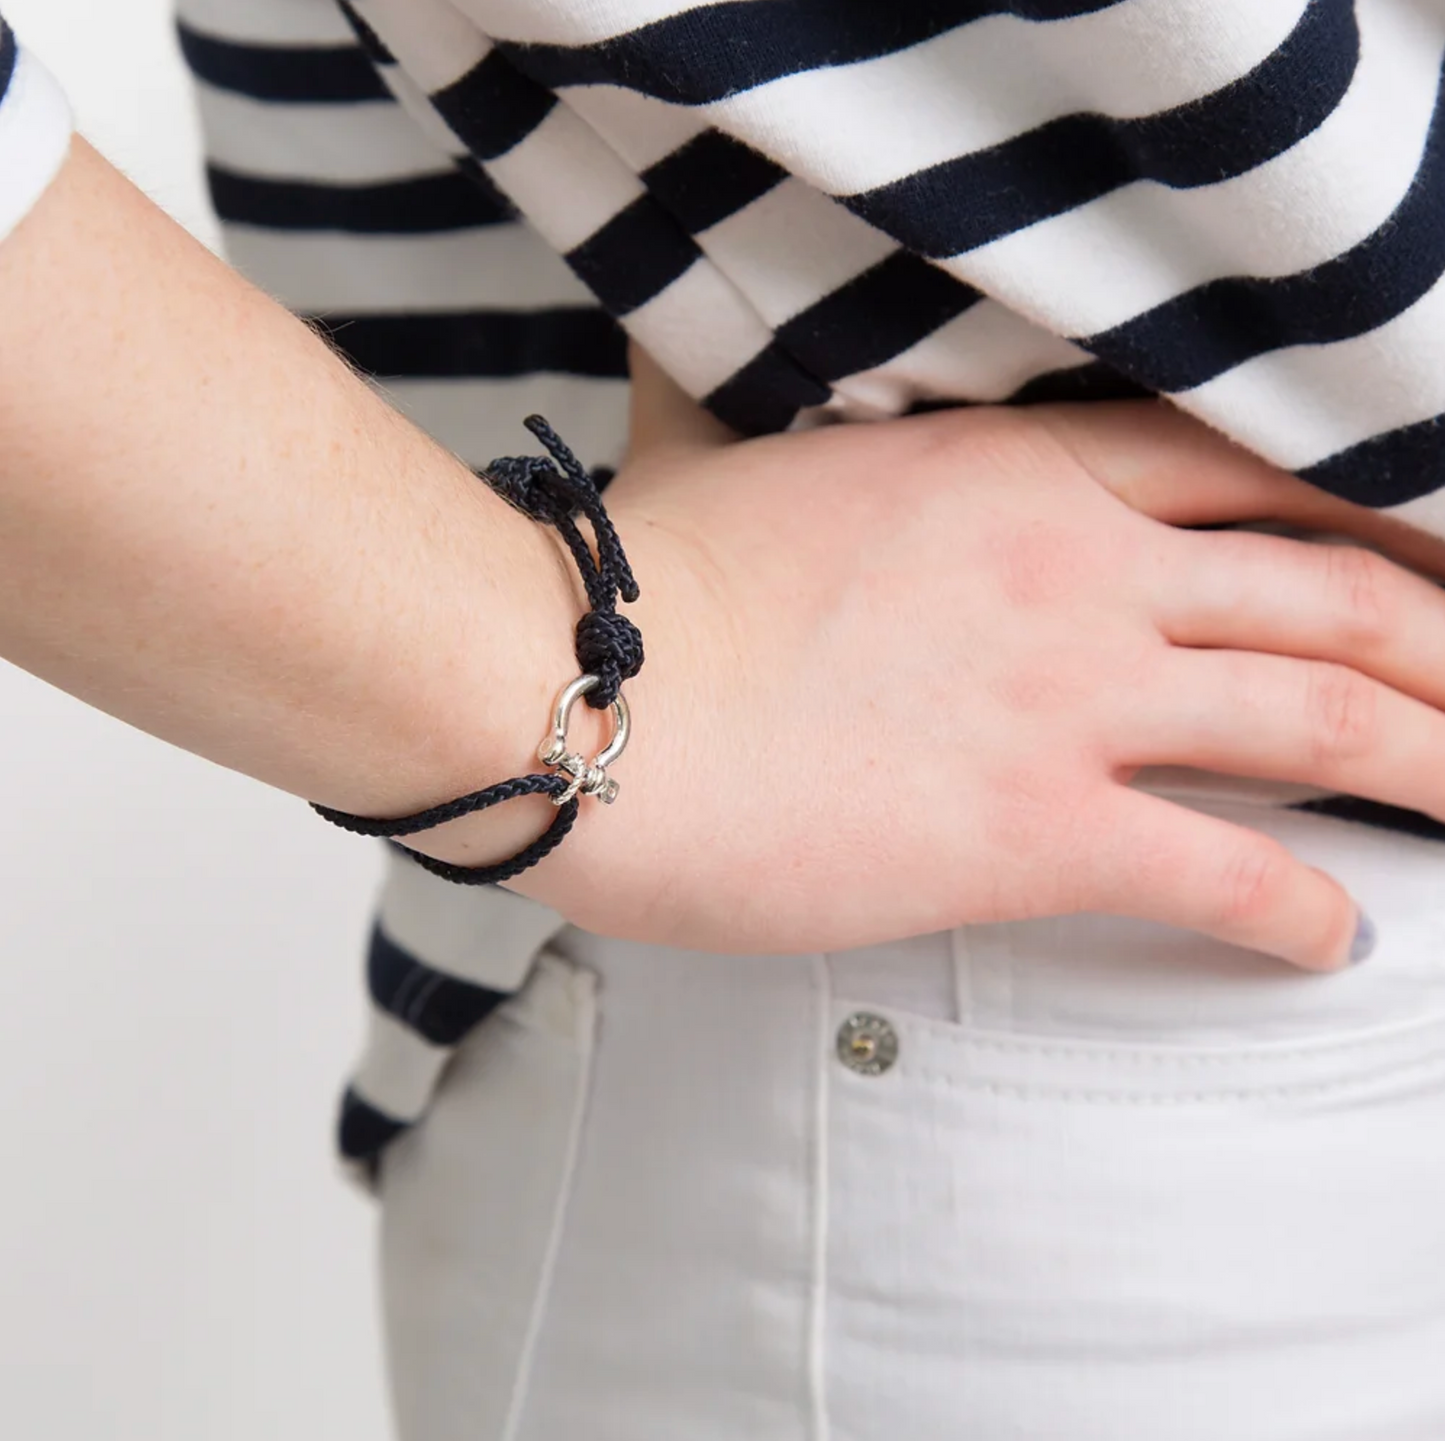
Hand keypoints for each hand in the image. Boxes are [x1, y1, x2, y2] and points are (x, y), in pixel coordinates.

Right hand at [424, 355, 1444, 970]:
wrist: (579, 693)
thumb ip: (779, 412)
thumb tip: (708, 353)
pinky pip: (1223, 872)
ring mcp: (1069, 696)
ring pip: (1322, 716)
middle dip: (1436, 644)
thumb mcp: (736, 449)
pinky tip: (1334, 939)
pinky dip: (1300, 912)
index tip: (1411, 560)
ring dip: (1431, 761)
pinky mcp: (1034, 828)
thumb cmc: (642, 585)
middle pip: (1327, 589)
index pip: (1247, 472)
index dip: (1360, 514)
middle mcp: (1077, 570)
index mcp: (1015, 470)